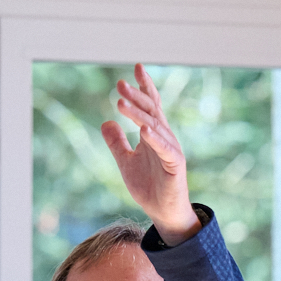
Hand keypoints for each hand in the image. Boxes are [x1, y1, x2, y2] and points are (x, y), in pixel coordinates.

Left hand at [102, 64, 200, 244]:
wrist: (163, 212)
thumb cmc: (149, 187)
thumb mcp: (126, 162)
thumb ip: (117, 143)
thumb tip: (106, 121)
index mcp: (153, 134)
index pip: (150, 105)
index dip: (144, 87)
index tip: (136, 68)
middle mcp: (164, 137)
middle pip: (151, 110)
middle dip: (136, 96)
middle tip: (119, 84)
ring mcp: (171, 149)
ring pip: (154, 126)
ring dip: (138, 114)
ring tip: (121, 103)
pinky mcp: (175, 164)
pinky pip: (165, 148)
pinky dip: (154, 138)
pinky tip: (143, 129)